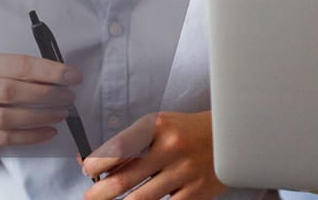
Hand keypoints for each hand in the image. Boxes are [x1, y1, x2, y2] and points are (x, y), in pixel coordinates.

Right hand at [0, 51, 79, 156]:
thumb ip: (21, 71)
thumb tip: (62, 75)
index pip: (19, 64)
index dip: (50, 70)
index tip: (74, 76)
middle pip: (12, 90)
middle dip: (47, 94)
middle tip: (70, 97)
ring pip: (8, 117)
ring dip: (41, 116)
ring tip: (62, 113)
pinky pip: (4, 138)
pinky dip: (31, 136)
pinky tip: (49, 131)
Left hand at [82, 111, 226, 199]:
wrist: (229, 136)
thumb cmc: (188, 131)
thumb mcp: (160, 126)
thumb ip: (133, 142)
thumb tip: (98, 162)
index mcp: (157, 126)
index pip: (118, 148)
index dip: (97, 163)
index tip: (87, 170)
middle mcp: (170, 147)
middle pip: (124, 178)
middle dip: (100, 192)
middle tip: (89, 197)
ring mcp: (184, 172)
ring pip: (140, 199)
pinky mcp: (196, 192)